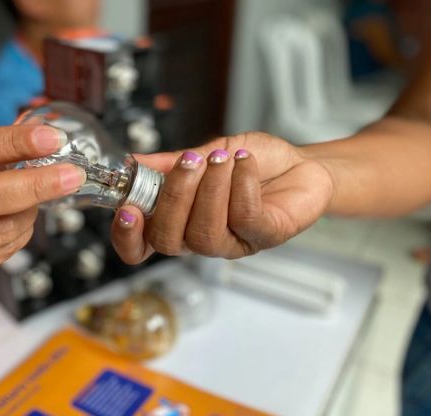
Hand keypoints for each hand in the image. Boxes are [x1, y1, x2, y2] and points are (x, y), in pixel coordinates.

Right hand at [111, 132, 333, 262]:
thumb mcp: (206, 153)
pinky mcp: (264, 236)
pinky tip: (245, 163)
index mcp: (180, 221)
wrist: (303, 165)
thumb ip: (171, 163)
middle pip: (168, 241)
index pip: (141, 247)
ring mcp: (232, 242)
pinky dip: (241, 184)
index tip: (128, 209)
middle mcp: (200, 238)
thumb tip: (134, 161)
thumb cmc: (253, 164)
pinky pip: (243, 217)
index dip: (127, 236)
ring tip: (222, 159)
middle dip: (174, 198)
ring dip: (210, 190)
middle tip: (188, 163)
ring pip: (203, 233)